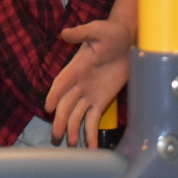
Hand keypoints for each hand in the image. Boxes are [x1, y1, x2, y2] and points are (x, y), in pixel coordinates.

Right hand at [47, 19, 134, 146]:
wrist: (129, 41)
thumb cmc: (112, 32)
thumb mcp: (97, 30)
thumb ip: (82, 33)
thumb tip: (65, 33)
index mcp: (76, 67)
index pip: (62, 82)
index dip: (54, 94)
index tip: (47, 107)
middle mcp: (80, 83)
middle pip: (66, 104)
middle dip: (60, 119)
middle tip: (56, 135)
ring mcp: (90, 94)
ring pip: (76, 114)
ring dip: (72, 128)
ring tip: (71, 143)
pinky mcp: (102, 101)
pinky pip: (93, 119)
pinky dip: (90, 133)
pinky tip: (90, 146)